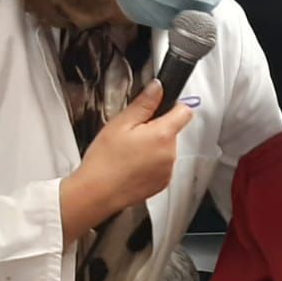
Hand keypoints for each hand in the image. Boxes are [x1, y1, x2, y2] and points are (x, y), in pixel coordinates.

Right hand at [61, 82, 191, 241]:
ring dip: (154, 147)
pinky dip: (151, 164)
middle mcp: (170, 154)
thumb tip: (158, 87)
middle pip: (173, 131)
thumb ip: (144, 103)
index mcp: (163, 135)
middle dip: (157, 128)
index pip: (185, 112)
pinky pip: (162, 166)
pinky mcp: (162, 183)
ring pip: (167, 149)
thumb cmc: (105, 160)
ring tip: (129, 152)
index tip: (161, 106)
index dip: (174, 105)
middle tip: (133, 133)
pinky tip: (132, 165)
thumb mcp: (121, 123)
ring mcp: (167, 171)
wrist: (96, 193)